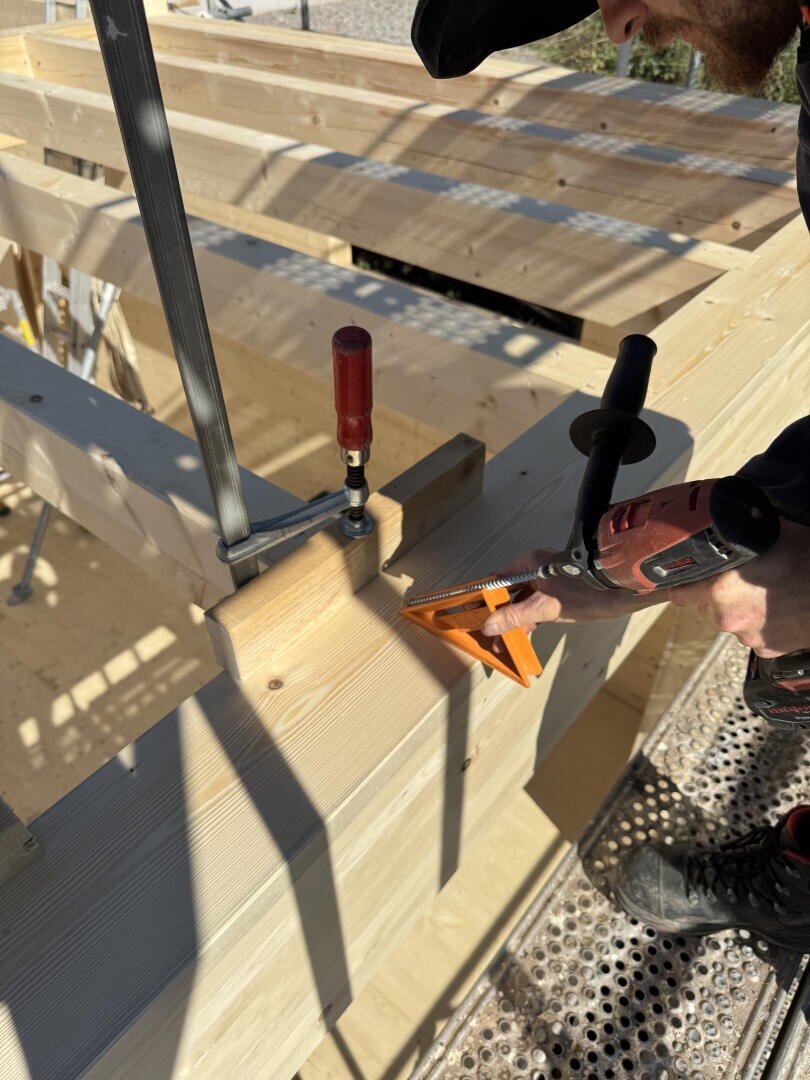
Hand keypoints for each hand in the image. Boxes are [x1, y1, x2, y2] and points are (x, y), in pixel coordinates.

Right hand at [481, 548, 662, 638]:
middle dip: (498, 616)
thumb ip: (516, 615)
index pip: (497, 581)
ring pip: (522, 602)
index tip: (472, 614)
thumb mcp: (546, 607)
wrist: (622, 589)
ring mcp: (548, 581)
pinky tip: (524, 637)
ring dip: (513, 622)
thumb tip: (490, 624)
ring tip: (504, 643)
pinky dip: (528, 621)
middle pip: (509, 594)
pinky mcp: (559, 593)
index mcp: (530, 563)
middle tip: (489, 635)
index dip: (484, 598)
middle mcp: (536, 568)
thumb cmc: (588, 590)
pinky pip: (535, 607)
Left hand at [668, 518, 809, 657]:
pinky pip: (754, 634)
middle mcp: (727, 617)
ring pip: (731, 620)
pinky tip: (777, 608)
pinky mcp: (765, 650)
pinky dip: (761, 623)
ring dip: (740, 608)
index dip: (682, 583)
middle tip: (739, 578)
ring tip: (765, 592)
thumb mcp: (770, 534)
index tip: (686, 578)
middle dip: (715, 594)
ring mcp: (747, 636)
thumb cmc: (806, 562)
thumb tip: (727, 514)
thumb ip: (739, 529)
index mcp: (720, 589)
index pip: (678, 593)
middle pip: (706, 606)